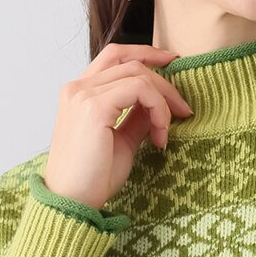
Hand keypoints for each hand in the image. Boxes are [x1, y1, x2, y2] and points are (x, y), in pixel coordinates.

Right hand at [43, 42, 194, 209]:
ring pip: (138, 74)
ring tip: (166, 131)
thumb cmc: (92, 178)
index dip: (145, 53)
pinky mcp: (94, 108)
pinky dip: (158, 109)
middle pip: (130, 61)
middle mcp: (77, 88)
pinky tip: (159, 137)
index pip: (114, 56)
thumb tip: (160, 104)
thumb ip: (137, 117)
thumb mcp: (122, 140)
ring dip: (164, 99)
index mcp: (79, 93)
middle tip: (184, 109)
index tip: (172, 63)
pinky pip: (140, 90)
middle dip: (164, 81)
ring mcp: (83, 95)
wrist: (72, 203)